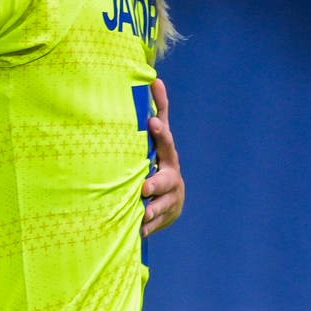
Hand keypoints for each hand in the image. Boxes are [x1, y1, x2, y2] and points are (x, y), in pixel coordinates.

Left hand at [141, 78, 183, 235]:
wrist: (172, 200)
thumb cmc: (159, 161)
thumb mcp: (159, 139)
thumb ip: (158, 113)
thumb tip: (156, 79)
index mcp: (168, 156)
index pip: (165, 142)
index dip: (160, 133)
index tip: (152, 123)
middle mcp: (171, 177)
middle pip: (165, 180)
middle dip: (156, 183)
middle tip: (146, 186)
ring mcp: (170, 198)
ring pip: (162, 205)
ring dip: (152, 210)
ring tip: (142, 214)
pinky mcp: (165, 215)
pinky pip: (155, 223)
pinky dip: (147, 227)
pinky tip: (138, 231)